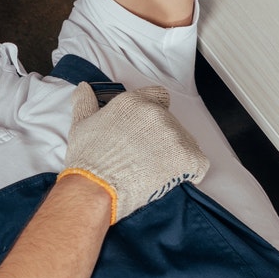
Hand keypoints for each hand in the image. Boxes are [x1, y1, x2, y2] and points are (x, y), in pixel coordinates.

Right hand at [57, 84, 208, 222]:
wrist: (96, 189)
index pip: (160, 96)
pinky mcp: (187, 158)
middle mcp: (157, 114)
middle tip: (144, 157)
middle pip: (171, 122)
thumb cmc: (88, 160)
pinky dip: (189, 172)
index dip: (154, 113)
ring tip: (154, 171)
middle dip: (161, 138)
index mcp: (134, 102)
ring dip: (174, 155)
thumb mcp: (80, 125)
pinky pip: (198, 164)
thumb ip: (85, 102)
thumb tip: (83, 88)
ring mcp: (174, 135)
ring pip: (185, 142)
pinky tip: (171, 179)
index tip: (147, 129)